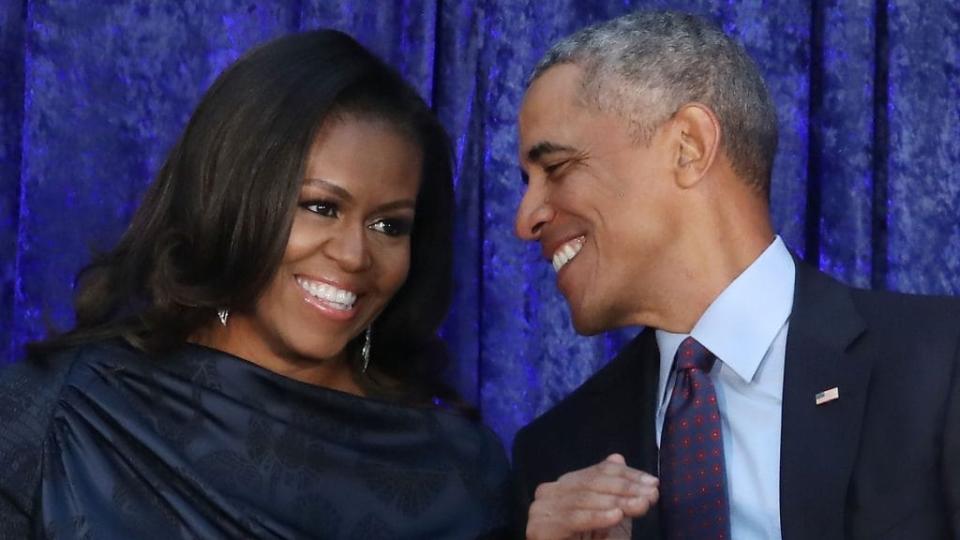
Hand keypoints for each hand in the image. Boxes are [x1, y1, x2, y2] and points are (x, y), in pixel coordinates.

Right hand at [525, 453, 658, 539]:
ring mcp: (541, 509)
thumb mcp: (610, 517)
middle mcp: (549, 492)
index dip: (627, 475)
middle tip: (651, 494)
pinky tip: (616, 516)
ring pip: (584, 499)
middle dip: (625, 488)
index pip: (598, 472)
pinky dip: (597, 516)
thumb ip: (614, 490)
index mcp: (565, 485)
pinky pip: (574, 518)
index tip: (653, 482)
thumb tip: (618, 458)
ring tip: (641, 505)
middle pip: (591, 483)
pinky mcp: (540, 528)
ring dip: (617, 502)